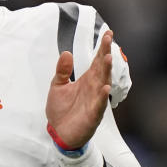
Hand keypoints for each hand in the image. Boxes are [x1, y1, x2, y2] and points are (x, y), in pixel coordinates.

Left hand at [45, 30, 112, 148]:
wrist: (59, 132)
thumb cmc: (61, 110)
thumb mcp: (57, 86)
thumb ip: (62, 70)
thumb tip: (66, 53)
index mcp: (87, 80)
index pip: (97, 61)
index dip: (102, 48)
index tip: (107, 34)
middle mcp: (94, 88)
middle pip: (102, 68)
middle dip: (105, 54)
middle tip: (108, 39)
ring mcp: (95, 100)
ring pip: (103, 84)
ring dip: (106, 72)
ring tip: (108, 58)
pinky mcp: (93, 114)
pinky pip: (99, 105)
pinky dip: (102, 97)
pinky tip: (105, 88)